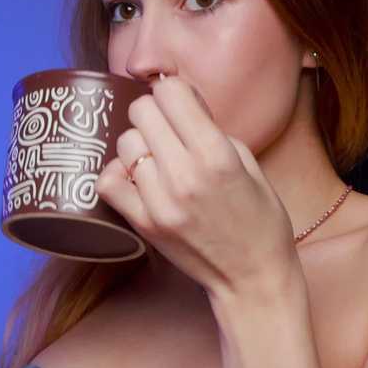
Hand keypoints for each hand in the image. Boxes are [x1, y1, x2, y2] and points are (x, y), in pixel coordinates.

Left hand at [94, 75, 298, 299]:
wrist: (252, 276)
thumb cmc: (259, 219)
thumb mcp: (249, 163)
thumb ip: (213, 128)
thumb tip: (180, 101)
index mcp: (217, 155)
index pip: (169, 92)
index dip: (173, 91)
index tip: (178, 103)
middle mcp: (184, 175)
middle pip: (141, 111)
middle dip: (154, 112)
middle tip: (166, 128)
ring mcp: (159, 201)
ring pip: (125, 142)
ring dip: (139, 143)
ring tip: (157, 157)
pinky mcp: (143, 224)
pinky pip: (107, 182)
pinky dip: (118, 173)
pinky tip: (137, 177)